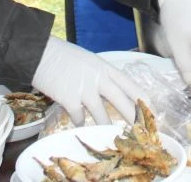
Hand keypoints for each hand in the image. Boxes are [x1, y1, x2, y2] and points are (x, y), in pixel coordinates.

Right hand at [31, 36, 145, 125]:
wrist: (39, 52)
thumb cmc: (62, 55)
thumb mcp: (87, 60)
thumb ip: (99, 75)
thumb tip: (108, 92)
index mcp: (104, 67)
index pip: (130, 84)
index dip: (142, 99)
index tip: (151, 110)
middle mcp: (98, 78)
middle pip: (122, 102)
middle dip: (133, 119)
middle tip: (140, 132)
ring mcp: (84, 89)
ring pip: (102, 116)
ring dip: (107, 129)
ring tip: (111, 138)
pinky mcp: (69, 99)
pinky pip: (79, 118)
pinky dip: (80, 124)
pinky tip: (80, 127)